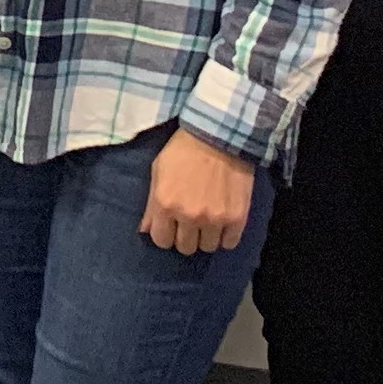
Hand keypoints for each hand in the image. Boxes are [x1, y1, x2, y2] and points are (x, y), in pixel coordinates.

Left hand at [141, 130, 257, 254]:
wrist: (218, 136)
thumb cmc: (183, 151)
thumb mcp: (158, 171)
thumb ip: (151, 204)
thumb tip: (145, 230)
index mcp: (165, 204)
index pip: (161, 241)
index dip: (165, 234)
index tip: (170, 226)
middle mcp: (189, 216)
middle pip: (185, 247)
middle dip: (185, 236)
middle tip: (189, 223)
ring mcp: (215, 219)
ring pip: (207, 247)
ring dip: (205, 237)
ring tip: (207, 222)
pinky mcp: (237, 218)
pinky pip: (229, 243)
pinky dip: (225, 236)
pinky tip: (222, 223)